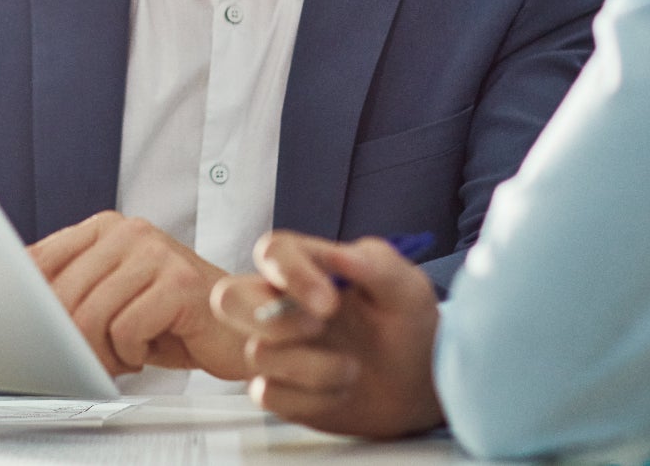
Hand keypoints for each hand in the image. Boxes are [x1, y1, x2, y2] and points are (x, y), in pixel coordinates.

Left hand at [29, 212, 245, 378]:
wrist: (239, 326)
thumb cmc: (171, 318)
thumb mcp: (112, 297)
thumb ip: (71, 290)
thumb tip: (13, 307)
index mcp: (105, 228)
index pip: (39, 261)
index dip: (27, 305)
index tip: (31, 333)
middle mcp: (130, 232)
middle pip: (61, 295)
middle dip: (69, 341)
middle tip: (90, 359)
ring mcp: (157, 253)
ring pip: (90, 315)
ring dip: (102, 352)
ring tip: (123, 356)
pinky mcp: (179, 283)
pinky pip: (126, 330)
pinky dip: (132, 354)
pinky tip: (149, 351)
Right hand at [210, 231, 443, 438]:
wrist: (420, 383)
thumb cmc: (409, 324)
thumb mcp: (406, 287)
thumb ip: (376, 263)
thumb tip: (340, 254)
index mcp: (308, 267)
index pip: (273, 251)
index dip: (291, 274)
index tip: (330, 302)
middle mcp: (281, 304)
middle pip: (228, 299)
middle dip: (270, 320)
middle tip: (320, 329)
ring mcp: (276, 347)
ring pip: (256, 353)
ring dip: (312, 366)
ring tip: (353, 368)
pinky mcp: (279, 388)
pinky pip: (266, 394)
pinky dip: (309, 398)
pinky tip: (339, 392)